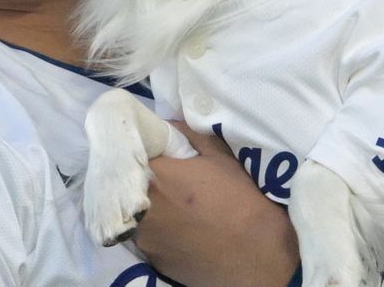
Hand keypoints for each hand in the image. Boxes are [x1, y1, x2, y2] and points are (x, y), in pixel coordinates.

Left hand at [134, 122, 298, 286]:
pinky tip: (180, 228)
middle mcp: (141, 206)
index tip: (154, 150)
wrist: (256, 258)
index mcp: (155, 174)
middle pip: (127, 182)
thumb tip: (168, 124)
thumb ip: (188, 135)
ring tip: (174, 205)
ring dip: (147, 203)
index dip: (143, 148)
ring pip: (135, 210)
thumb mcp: (220, 158)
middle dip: (141, 175)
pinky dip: (157, 228)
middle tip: (167, 177)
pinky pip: (147, 235)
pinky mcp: (151, 259)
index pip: (131, 149)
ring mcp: (143, 237)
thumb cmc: (241, 201)